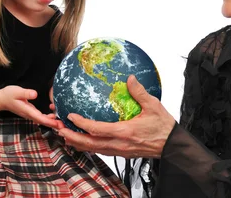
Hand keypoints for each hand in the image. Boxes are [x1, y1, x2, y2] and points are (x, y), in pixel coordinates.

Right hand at [0, 85, 60, 128]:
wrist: (1, 99)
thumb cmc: (9, 94)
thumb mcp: (17, 91)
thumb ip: (26, 93)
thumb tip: (35, 94)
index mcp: (27, 110)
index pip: (40, 117)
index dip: (49, 121)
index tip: (57, 123)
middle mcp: (29, 114)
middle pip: (42, 121)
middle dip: (53, 124)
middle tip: (64, 125)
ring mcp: (30, 114)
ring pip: (42, 120)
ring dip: (51, 122)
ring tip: (61, 122)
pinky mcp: (30, 112)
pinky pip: (40, 117)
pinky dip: (47, 118)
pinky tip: (54, 116)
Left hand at [57, 75, 175, 157]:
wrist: (172, 146)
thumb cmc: (163, 126)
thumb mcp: (153, 106)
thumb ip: (139, 92)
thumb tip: (130, 78)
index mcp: (124, 132)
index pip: (96, 129)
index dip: (81, 124)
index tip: (70, 116)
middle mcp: (118, 144)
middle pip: (89, 144)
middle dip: (72, 137)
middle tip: (58, 128)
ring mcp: (119, 150)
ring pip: (93, 149)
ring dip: (77, 143)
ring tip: (65, 135)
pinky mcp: (121, 153)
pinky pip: (101, 150)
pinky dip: (89, 145)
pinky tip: (83, 140)